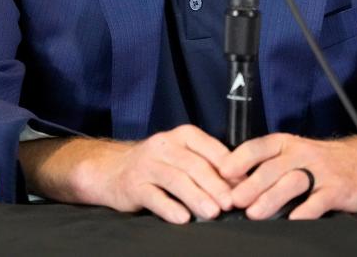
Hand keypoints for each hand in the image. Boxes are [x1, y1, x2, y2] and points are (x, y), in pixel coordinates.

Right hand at [20, 124, 232, 223]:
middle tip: (231, 202)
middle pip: (194, 165)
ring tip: (212, 212)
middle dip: (215, 185)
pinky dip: (169, 208)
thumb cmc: (158, 165)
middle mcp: (164, 146)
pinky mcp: (134, 185)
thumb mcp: (182, 156)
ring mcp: (147, 165)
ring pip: (176, 179)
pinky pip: (154, 197)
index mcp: (182, 136)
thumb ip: (207, 165)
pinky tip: (183, 219)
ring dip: (196, 196)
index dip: (229, 167)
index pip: (209, 148)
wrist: (112, 169)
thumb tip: (239, 184)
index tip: (244, 185)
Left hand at [218, 133, 356, 219]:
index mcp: (287, 144)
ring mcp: (320, 171)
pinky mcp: (336, 189)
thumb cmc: (322, 161)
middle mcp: (302, 154)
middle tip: (234, 201)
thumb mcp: (295, 155)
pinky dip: (304, 212)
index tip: (223, 173)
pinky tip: (292, 221)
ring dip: (271, 198)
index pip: (259, 147)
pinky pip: (317, 201)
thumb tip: (235, 185)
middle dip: (251, 184)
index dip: (240, 159)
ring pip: (291, 182)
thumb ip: (269, 166)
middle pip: (272, 167)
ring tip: (254, 214)